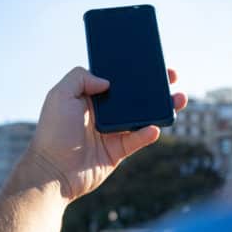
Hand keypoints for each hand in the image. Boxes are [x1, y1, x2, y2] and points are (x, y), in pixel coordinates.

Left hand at [22, 66, 187, 201]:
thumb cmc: (53, 133)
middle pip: (134, 96)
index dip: (132, 70)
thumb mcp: (59, 95)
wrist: (53, 171)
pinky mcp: (119, 151)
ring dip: (161, 108)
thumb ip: (80, 78)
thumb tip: (107, 80)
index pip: (116, 79)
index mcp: (90, 97)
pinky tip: (155, 127)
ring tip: (178, 99)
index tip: (149, 60)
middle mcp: (103, 112)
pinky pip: (138, 139)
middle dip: (154, 86)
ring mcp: (113, 132)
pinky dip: (148, 133)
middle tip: (171, 76)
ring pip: (143, 117)